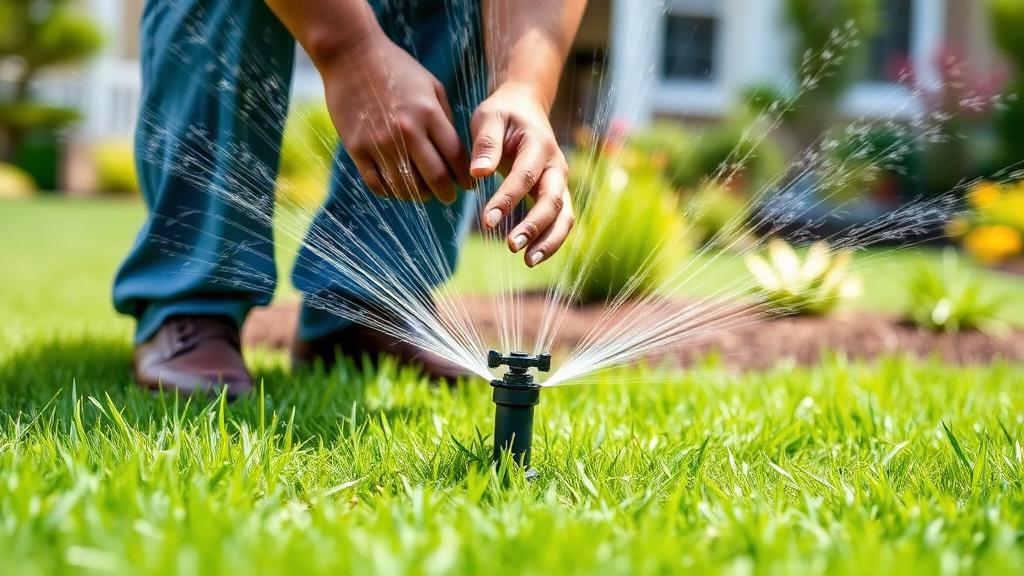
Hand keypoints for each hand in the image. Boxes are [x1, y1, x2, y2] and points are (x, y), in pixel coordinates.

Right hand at [321, 34, 471, 202]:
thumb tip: (456, 155)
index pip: (455, 158)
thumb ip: (445, 120)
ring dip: (420, 196)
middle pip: (435, 178)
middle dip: (447, 194)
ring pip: (407, 187)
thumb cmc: (396, 69)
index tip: (468, 186)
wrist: (351, 55)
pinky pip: (378, 184)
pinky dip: (392, 192)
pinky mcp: (357, 148)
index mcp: (429, 114)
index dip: (465, 178)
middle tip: (449, 197)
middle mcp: (407, 131)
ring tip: (424, 194)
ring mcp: (380, 142)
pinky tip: (399, 189)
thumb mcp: (431, 86)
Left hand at [471, 83, 573, 266]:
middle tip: (510, 246)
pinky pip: (560, 221)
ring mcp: (559, 182)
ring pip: (564, 216)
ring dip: (550, 241)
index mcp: (539, 145)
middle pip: (552, 201)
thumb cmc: (503, 113)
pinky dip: (550, 240)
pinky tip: (531, 257)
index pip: (525, 177)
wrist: (525, 106)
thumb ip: (485, 144)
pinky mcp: (556, 194)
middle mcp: (556, 166)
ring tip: (528, 261)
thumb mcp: (488, 117)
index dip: (508, 200)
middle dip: (534, 226)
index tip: (487, 221)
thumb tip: (478, 173)